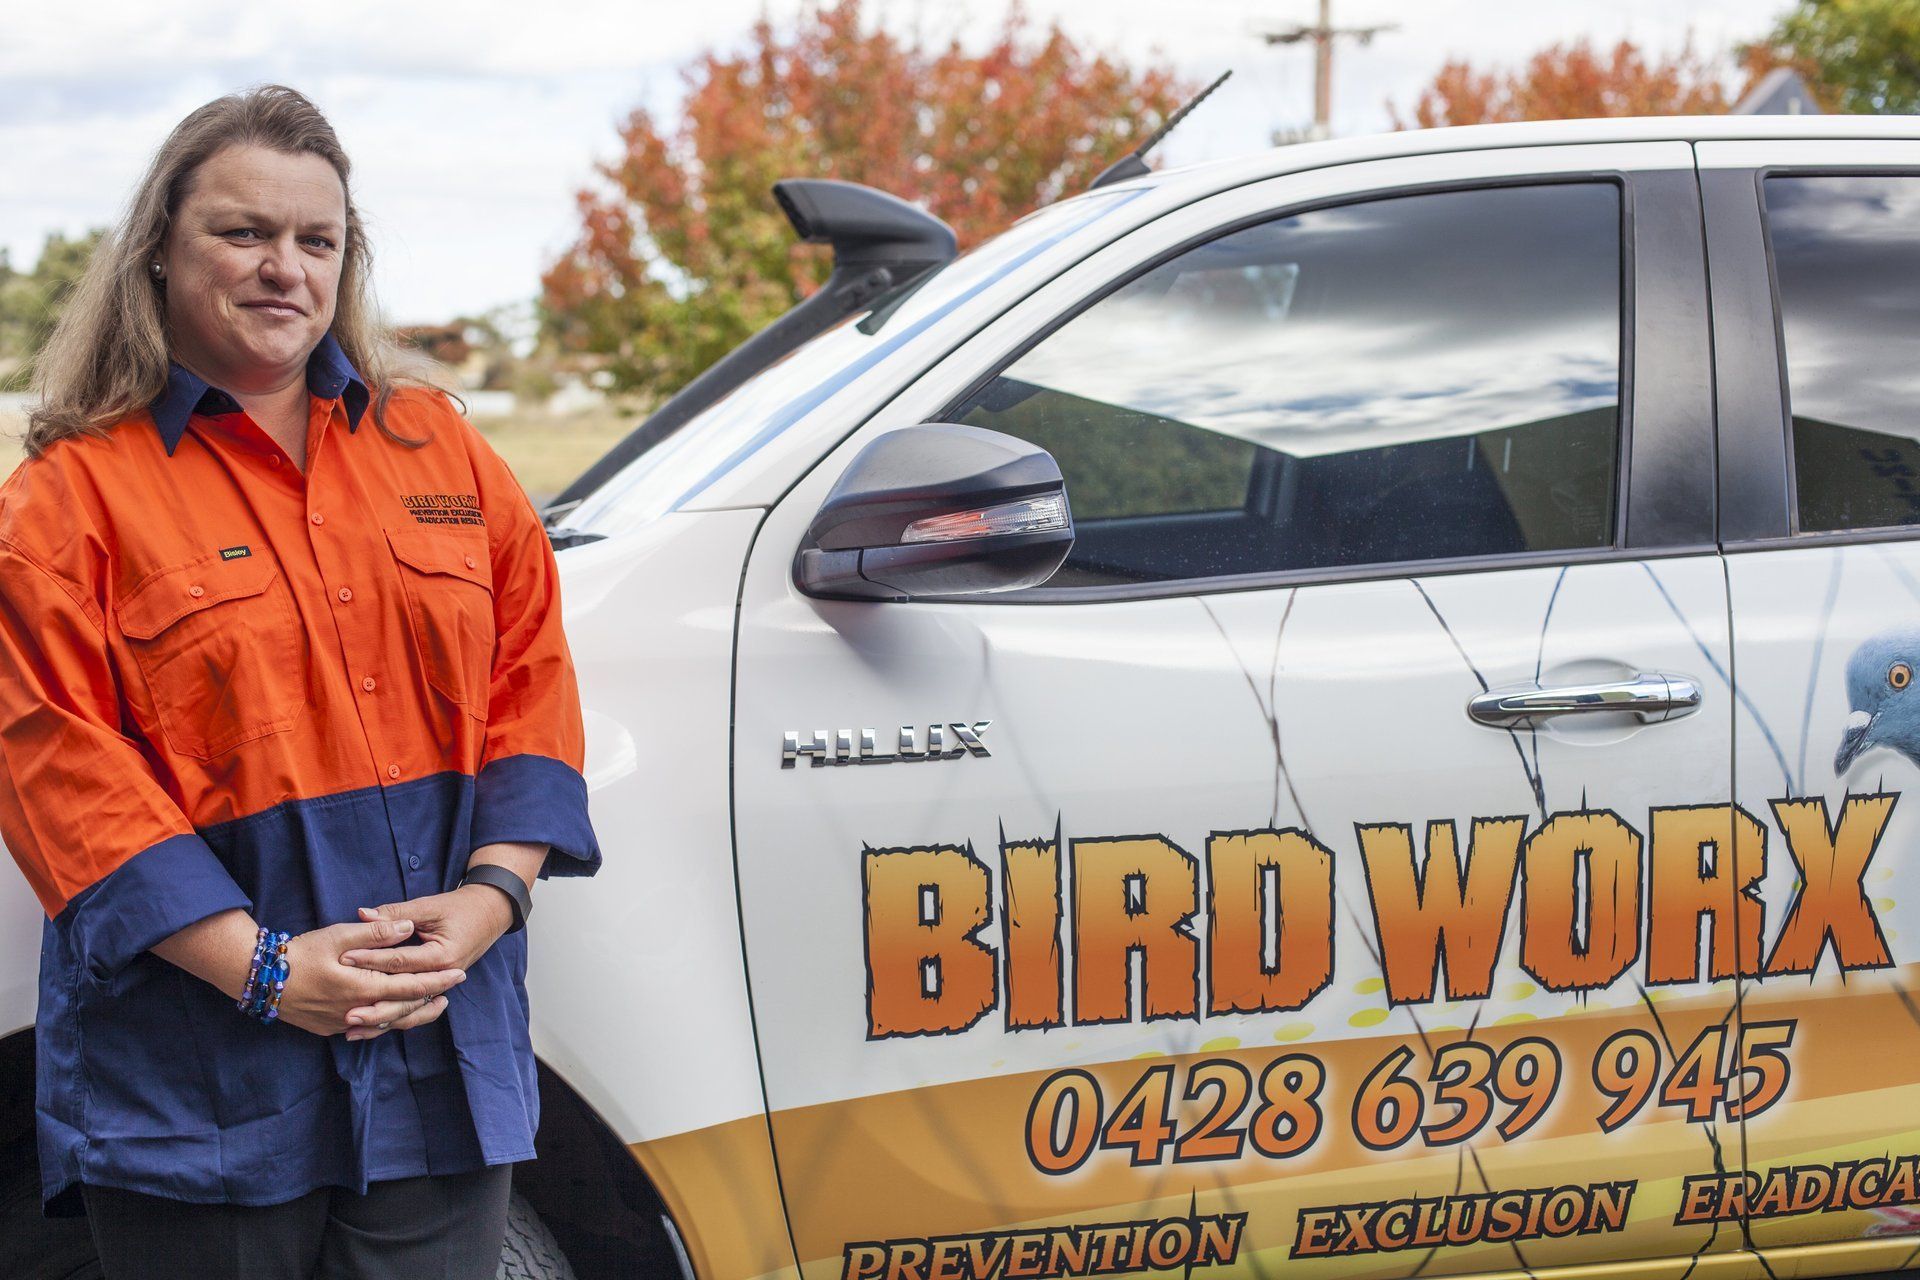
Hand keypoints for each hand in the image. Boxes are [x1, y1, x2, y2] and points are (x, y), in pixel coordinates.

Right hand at [274, 918, 466, 1040]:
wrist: (257, 978)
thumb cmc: (299, 952)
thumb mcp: (338, 935)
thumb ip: (376, 933)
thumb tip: (408, 928)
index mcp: (362, 988)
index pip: (411, 987)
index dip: (437, 981)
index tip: (459, 974)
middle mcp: (356, 1011)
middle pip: (404, 1010)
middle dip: (431, 999)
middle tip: (452, 990)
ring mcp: (342, 1024)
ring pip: (387, 1024)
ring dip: (412, 1014)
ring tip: (433, 1005)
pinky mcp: (329, 1028)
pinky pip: (366, 1029)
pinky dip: (386, 1022)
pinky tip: (395, 1014)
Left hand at [337, 887, 514, 1038]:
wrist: (490, 914)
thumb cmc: (460, 907)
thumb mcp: (429, 906)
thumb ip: (396, 913)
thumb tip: (363, 915)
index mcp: (441, 956)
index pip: (399, 962)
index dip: (371, 959)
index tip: (344, 959)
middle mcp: (442, 976)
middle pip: (403, 995)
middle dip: (372, 1003)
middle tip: (344, 1010)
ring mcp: (441, 987)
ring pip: (408, 1011)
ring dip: (379, 1021)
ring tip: (351, 1029)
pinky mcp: (436, 990)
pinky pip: (412, 1011)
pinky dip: (391, 1020)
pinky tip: (369, 1028)